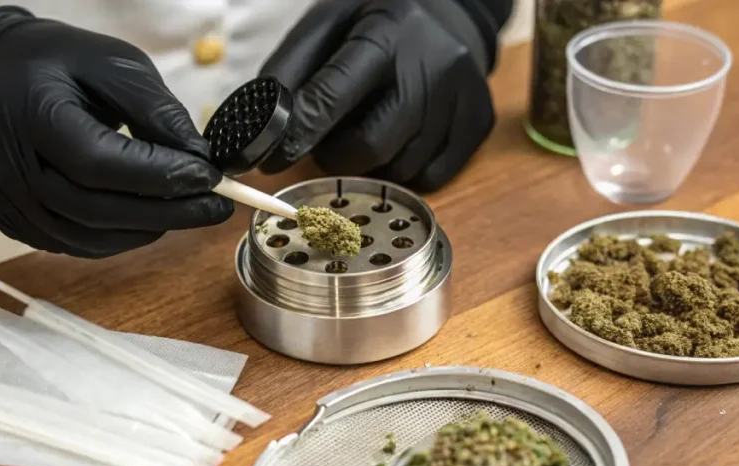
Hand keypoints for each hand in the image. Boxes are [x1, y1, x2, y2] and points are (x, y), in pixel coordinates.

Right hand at [0, 8, 231, 257]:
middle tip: (214, 207)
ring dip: (144, 231)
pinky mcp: (7, 217)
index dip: (157, 176)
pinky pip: (69, 243)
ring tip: (188, 213)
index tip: (208, 178)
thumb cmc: (56, 64)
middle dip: (163, 213)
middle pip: (90, 208)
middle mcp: (2, 160)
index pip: (96, 161)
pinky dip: (116, 238)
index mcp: (27, 109)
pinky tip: (148, 221)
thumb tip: (198, 158)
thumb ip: (155, 110)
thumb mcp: (113, 63)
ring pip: (81, 237)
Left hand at [259, 0, 495, 191]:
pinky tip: (401, 138)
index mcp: (385, 33)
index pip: (332, 97)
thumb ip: (290, 72)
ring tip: (370, 127)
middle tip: (327, 144)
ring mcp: (462, 96)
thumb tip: (258, 127)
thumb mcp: (327, 25)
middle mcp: (431, 65)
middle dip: (336, 156)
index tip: (271, 158)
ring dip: (371, 163)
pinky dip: (405, 169)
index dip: (296, 136)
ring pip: (401, 167)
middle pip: (371, 145)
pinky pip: (432, 177)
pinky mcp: (479, 121)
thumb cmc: (378, 19)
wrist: (452, 7)